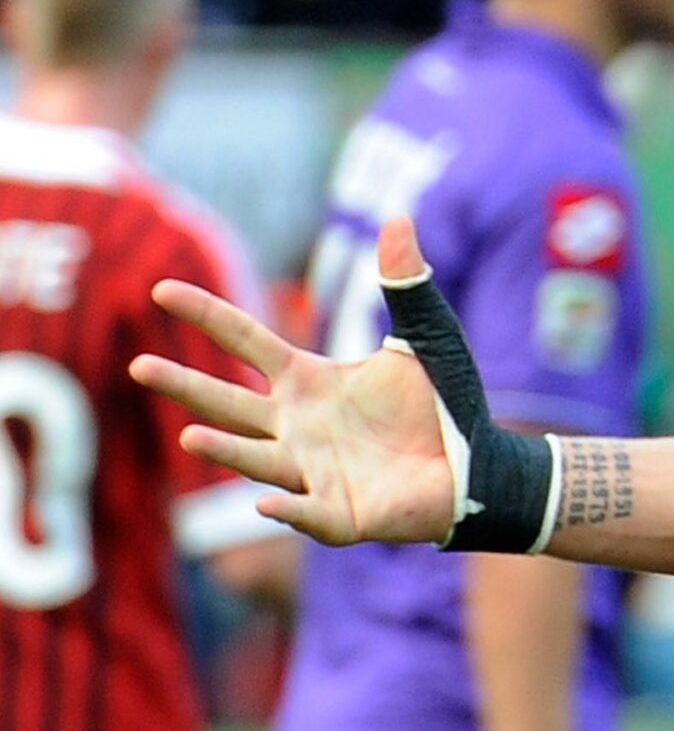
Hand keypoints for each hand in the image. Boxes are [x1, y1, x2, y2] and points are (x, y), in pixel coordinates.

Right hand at [131, 218, 456, 545]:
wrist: (477, 464)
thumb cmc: (443, 401)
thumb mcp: (425, 337)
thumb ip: (405, 285)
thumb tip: (400, 218)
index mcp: (309, 380)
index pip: (246, 341)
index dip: (207, 314)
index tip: (162, 289)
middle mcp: (297, 425)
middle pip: (230, 403)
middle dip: (185, 386)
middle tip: (138, 366)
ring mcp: (313, 470)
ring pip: (258, 459)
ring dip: (227, 450)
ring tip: (191, 436)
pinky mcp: (341, 512)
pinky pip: (308, 512)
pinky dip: (289, 509)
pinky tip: (267, 501)